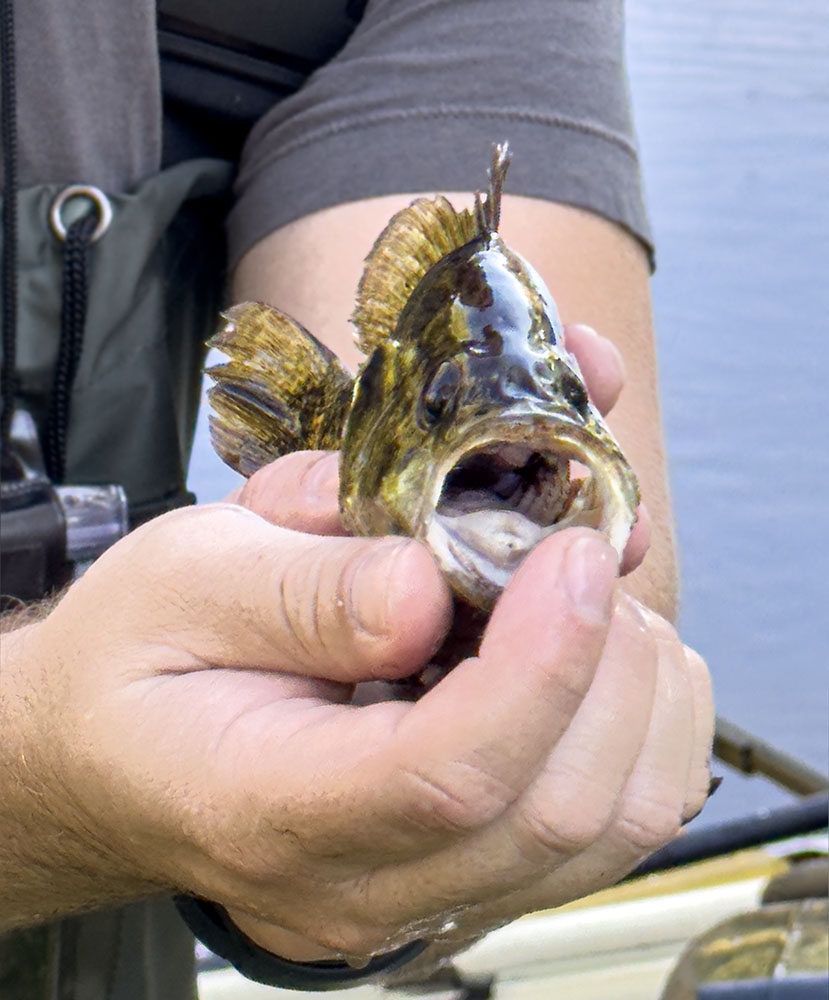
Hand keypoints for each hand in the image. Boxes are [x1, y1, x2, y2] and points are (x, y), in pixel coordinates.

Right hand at [0, 324, 710, 974]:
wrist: (113, 751)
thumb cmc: (136, 663)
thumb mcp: (183, 578)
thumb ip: (303, 583)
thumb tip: (426, 586)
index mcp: (269, 807)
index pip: (445, 776)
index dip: (539, 660)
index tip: (569, 553)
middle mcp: (359, 883)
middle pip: (554, 813)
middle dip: (608, 665)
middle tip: (582, 556)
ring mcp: (422, 893)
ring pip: (608, 833)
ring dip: (641, 700)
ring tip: (592, 603)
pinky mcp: (464, 873)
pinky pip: (607, 828)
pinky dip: (643, 731)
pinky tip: (602, 658)